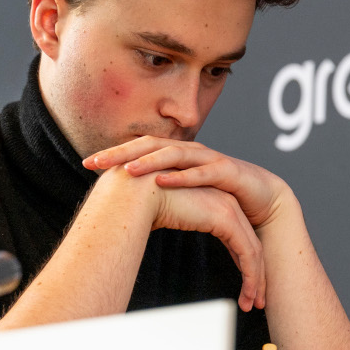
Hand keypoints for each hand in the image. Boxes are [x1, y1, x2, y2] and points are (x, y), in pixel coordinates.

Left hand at [85, 137, 289, 227]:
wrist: (262, 198)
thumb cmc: (220, 196)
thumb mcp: (185, 195)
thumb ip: (160, 194)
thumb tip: (127, 204)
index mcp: (178, 155)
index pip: (140, 148)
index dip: (115, 154)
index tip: (87, 164)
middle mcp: (191, 151)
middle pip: (151, 145)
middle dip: (122, 153)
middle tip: (96, 162)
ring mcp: (210, 158)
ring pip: (175, 154)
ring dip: (149, 160)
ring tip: (126, 170)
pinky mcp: (228, 171)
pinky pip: (203, 172)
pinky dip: (182, 176)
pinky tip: (163, 180)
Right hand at [97, 167, 264, 311]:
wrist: (136, 191)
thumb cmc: (140, 205)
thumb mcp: (167, 217)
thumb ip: (176, 223)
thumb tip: (161, 238)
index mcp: (215, 203)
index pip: (238, 239)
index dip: (244, 264)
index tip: (245, 287)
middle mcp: (227, 204)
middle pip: (250, 245)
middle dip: (255, 275)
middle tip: (256, 300)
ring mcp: (229, 209)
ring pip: (253, 251)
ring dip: (254, 280)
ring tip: (251, 303)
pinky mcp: (227, 219)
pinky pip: (247, 253)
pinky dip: (250, 275)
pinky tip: (248, 293)